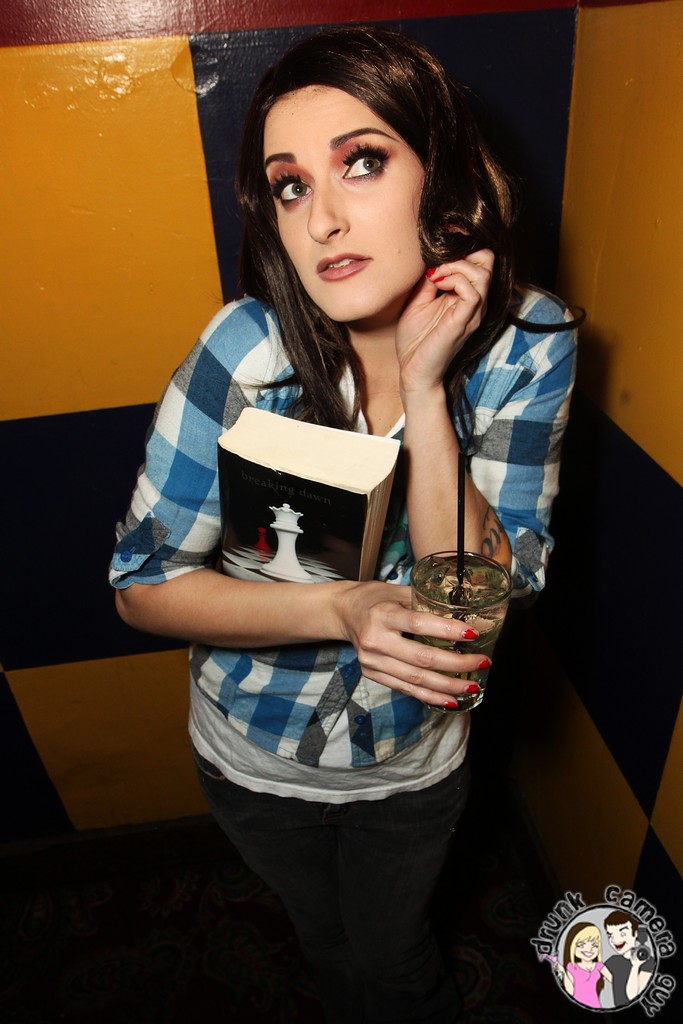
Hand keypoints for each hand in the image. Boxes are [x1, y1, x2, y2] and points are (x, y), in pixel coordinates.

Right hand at [334, 582, 489, 708]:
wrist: (343, 611)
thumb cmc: (376, 598)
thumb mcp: (398, 591)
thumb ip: (426, 602)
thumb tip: (464, 613)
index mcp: (383, 614)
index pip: (419, 624)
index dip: (448, 630)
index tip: (473, 634)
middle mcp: (375, 640)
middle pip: (421, 658)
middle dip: (456, 664)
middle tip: (482, 663)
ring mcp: (372, 660)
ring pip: (415, 679)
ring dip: (447, 686)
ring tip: (471, 687)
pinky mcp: (372, 674)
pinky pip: (405, 689)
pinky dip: (429, 696)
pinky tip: (449, 699)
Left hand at [396, 249, 493, 394]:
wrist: (413, 371)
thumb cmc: (416, 340)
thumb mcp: (418, 299)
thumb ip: (429, 278)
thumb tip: (431, 255)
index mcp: (466, 296)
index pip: (481, 259)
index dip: (463, 245)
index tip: (439, 246)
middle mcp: (475, 303)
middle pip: (488, 260)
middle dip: (463, 252)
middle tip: (438, 263)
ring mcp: (472, 313)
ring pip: (483, 273)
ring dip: (457, 266)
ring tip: (436, 275)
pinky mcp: (464, 322)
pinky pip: (473, 293)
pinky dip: (455, 280)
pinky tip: (438, 284)